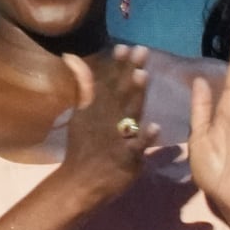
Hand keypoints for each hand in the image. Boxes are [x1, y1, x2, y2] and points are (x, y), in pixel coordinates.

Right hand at [62, 45, 161, 197]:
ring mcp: (116, 138)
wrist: (78, 184)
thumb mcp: (80, 114)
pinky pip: (136, 147)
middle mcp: (106, 120)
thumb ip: (83, 86)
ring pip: (128, 114)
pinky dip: (145, 138)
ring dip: (135, 95)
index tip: (126, 46)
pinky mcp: (126, 158)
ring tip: (143, 76)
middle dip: (130, 71)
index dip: (118, 65)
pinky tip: (155, 127)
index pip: (108, 82)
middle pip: (120, 92)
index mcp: (97, 109)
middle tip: (141, 51)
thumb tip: (73, 57)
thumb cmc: (82, 148)